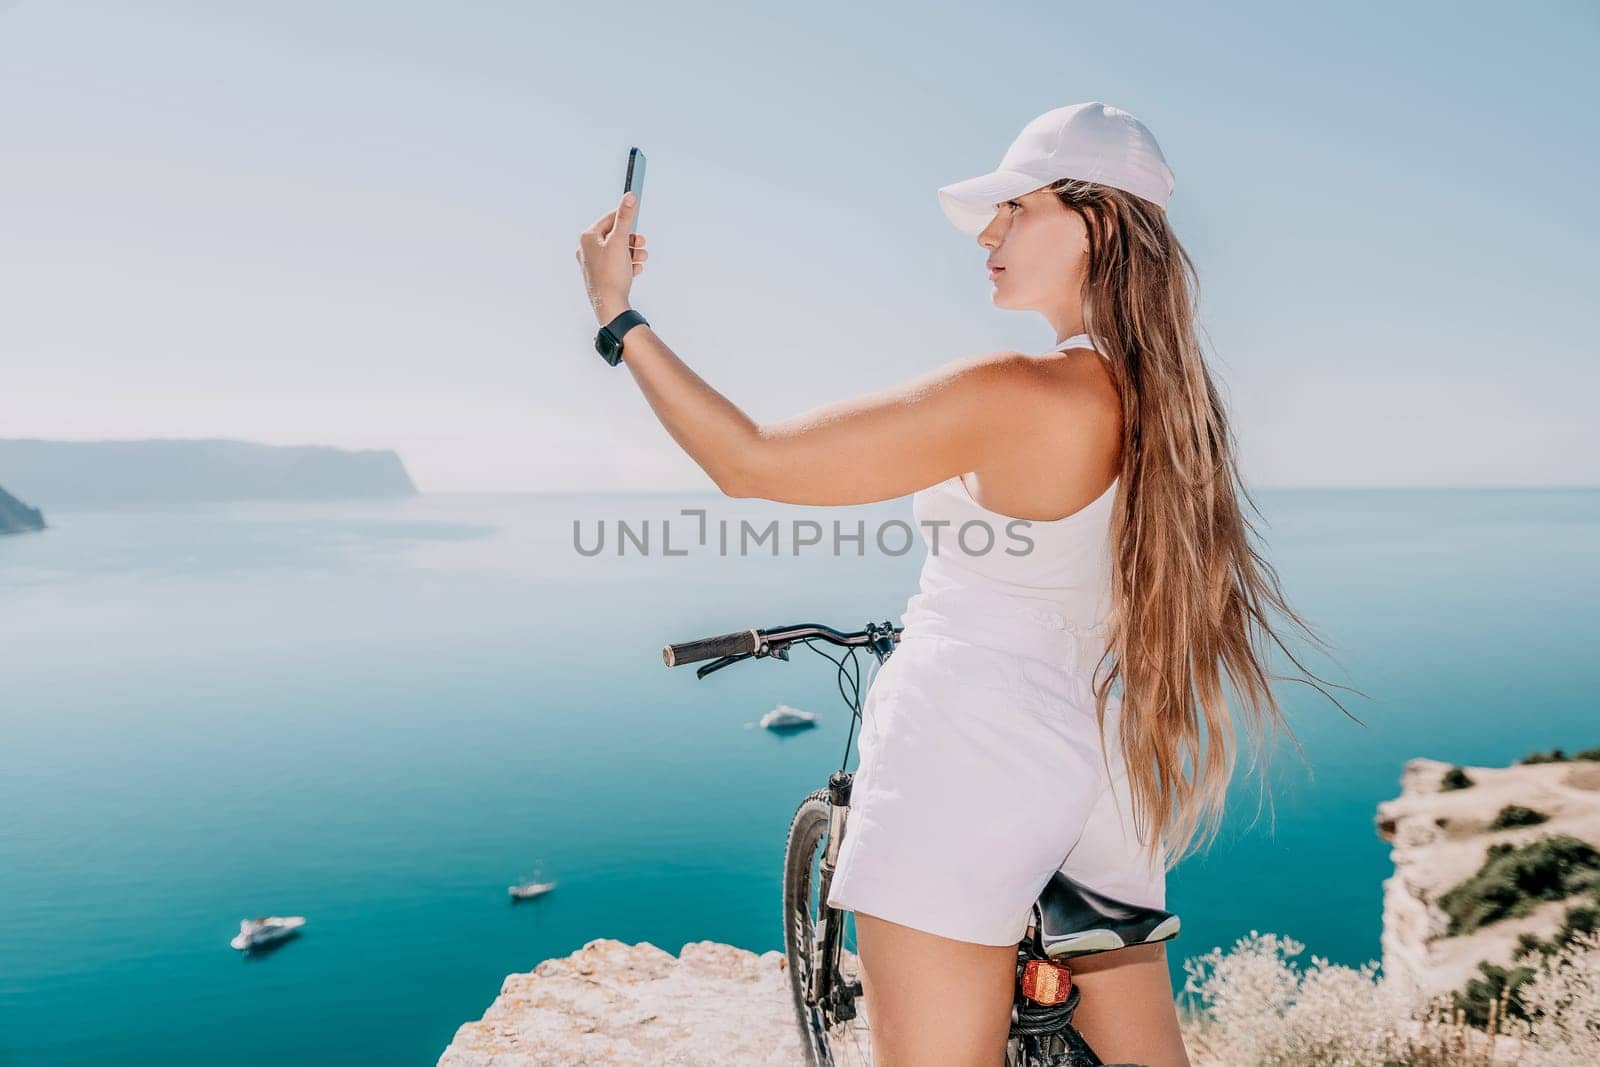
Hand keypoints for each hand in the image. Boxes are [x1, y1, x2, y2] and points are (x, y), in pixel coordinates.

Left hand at [577, 191, 648, 322]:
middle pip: (614, 236)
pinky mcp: (601, 276)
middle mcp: (587, 250)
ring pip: (617, 251)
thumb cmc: (611, 275)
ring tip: (641, 258)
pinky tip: (635, 270)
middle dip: (631, 239)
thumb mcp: (620, 241)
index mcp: (588, 238)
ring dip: (632, 252)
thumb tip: (629, 197)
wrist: (609, 306)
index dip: (625, 219)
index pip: (608, 219)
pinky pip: (617, 265)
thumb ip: (625, 217)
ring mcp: (593, 264)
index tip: (636, 221)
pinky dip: (628, 265)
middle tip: (641, 243)